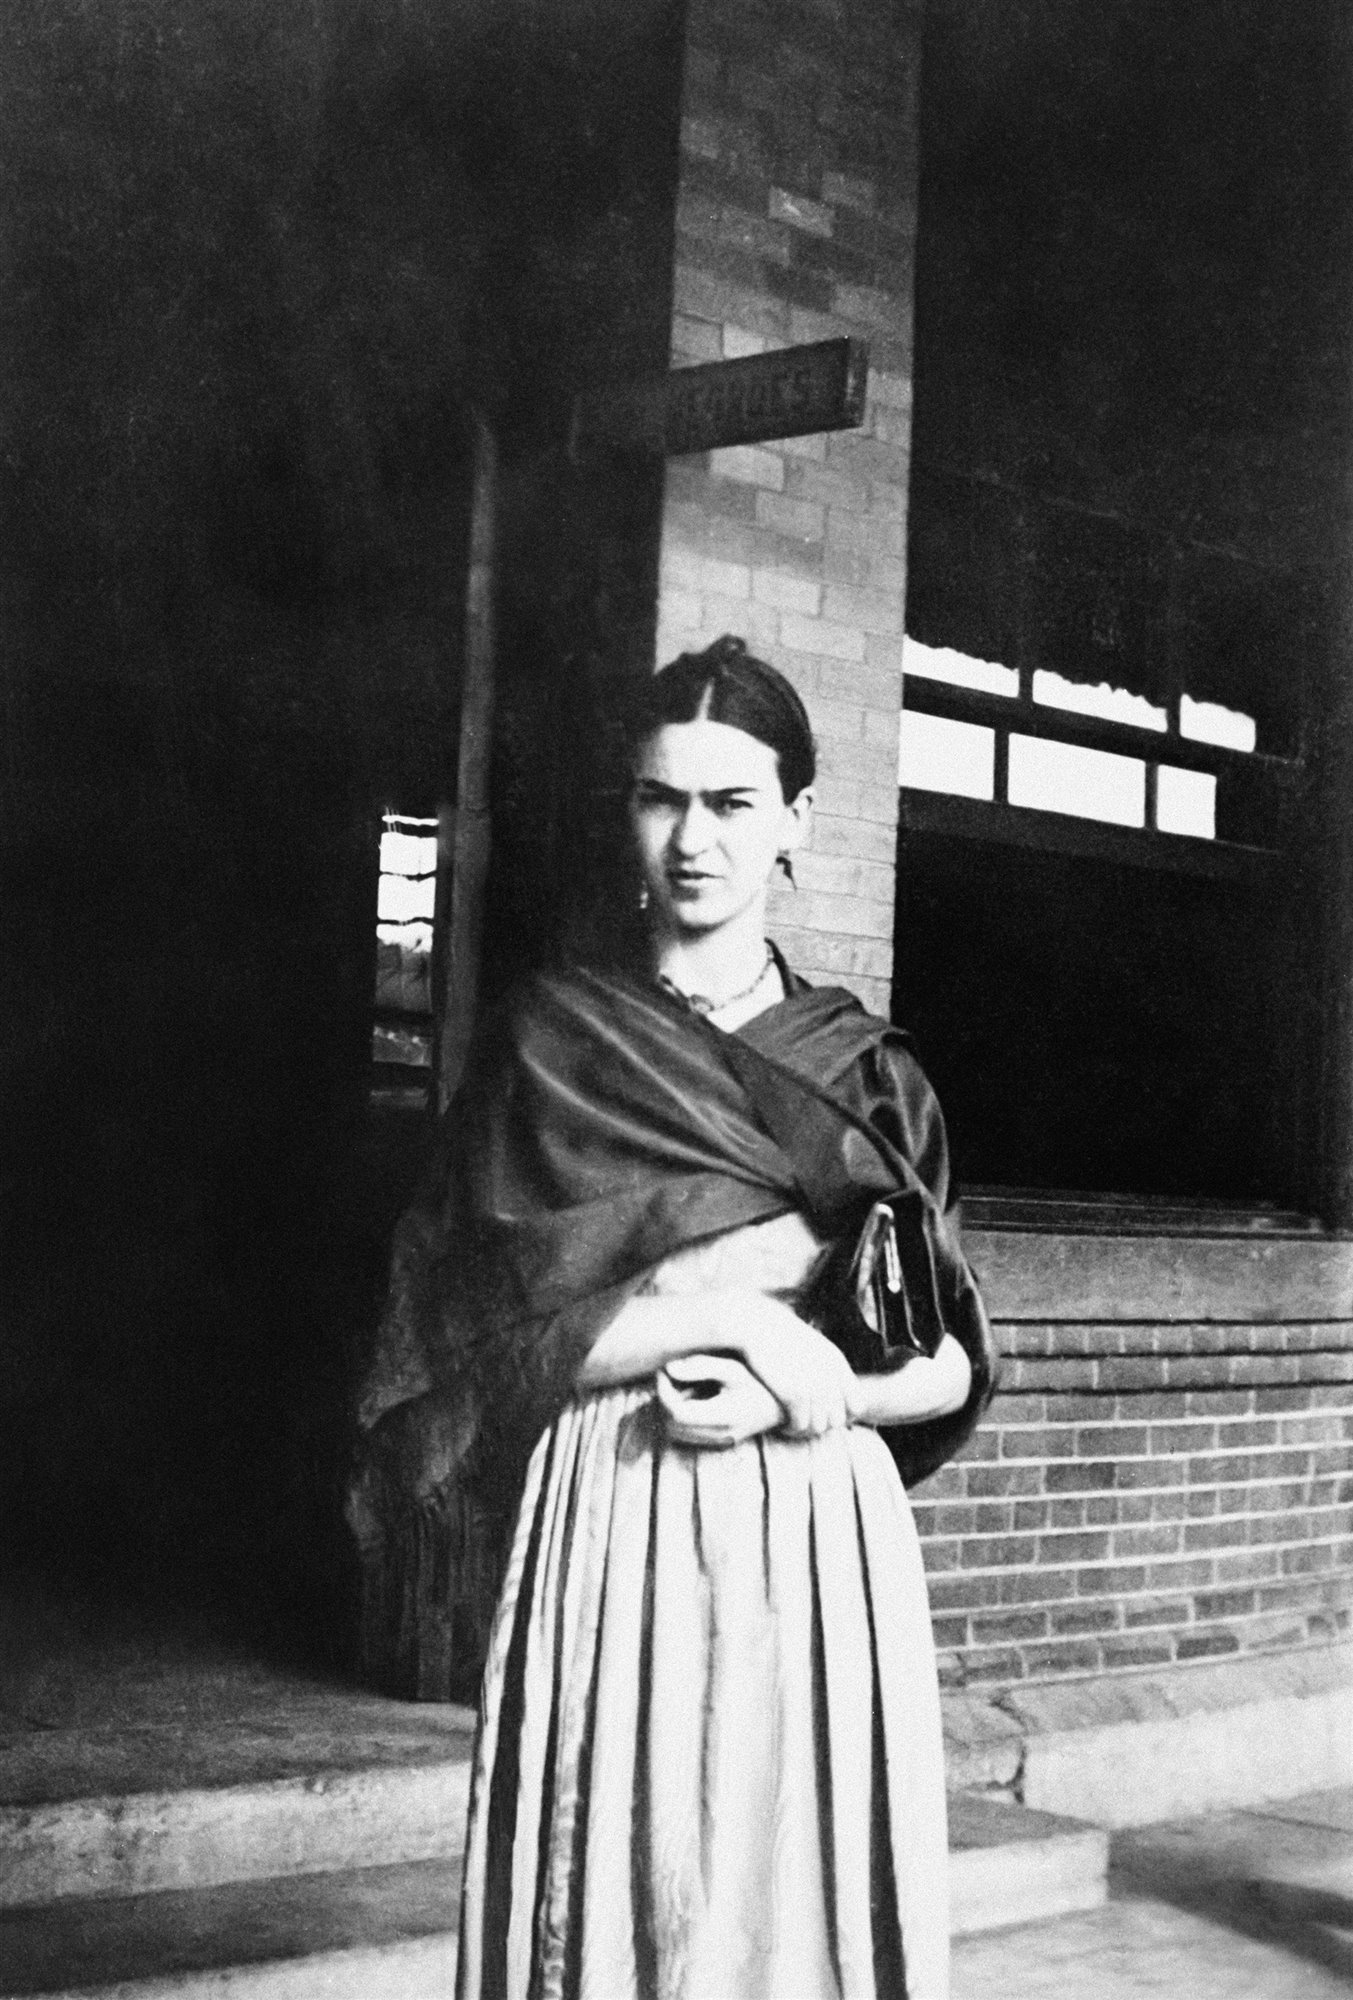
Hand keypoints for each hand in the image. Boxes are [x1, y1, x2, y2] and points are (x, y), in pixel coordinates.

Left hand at [656, 1353, 783, 1448]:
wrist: (789, 1403)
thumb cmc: (762, 1381)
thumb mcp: (734, 1368)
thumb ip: (701, 1367)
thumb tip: (669, 1368)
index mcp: (723, 1416)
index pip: (677, 1413)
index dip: (663, 1392)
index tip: (664, 1370)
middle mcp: (720, 1435)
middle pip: (672, 1428)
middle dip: (664, 1402)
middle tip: (669, 1376)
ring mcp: (721, 1441)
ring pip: (677, 1434)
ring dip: (672, 1411)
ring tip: (681, 1385)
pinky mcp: (721, 1440)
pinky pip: (689, 1435)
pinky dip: (682, 1417)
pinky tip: (693, 1395)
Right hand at [727, 1293, 856, 1439]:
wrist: (758, 1326)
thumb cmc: (781, 1338)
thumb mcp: (813, 1347)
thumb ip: (828, 1369)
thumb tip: (834, 1396)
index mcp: (837, 1364)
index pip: (856, 1405)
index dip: (843, 1415)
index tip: (825, 1415)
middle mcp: (830, 1376)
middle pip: (837, 1420)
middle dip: (821, 1424)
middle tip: (804, 1422)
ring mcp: (813, 1386)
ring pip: (818, 1427)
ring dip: (805, 1430)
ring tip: (792, 1425)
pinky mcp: (794, 1394)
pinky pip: (799, 1426)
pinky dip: (791, 1429)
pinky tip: (782, 1425)